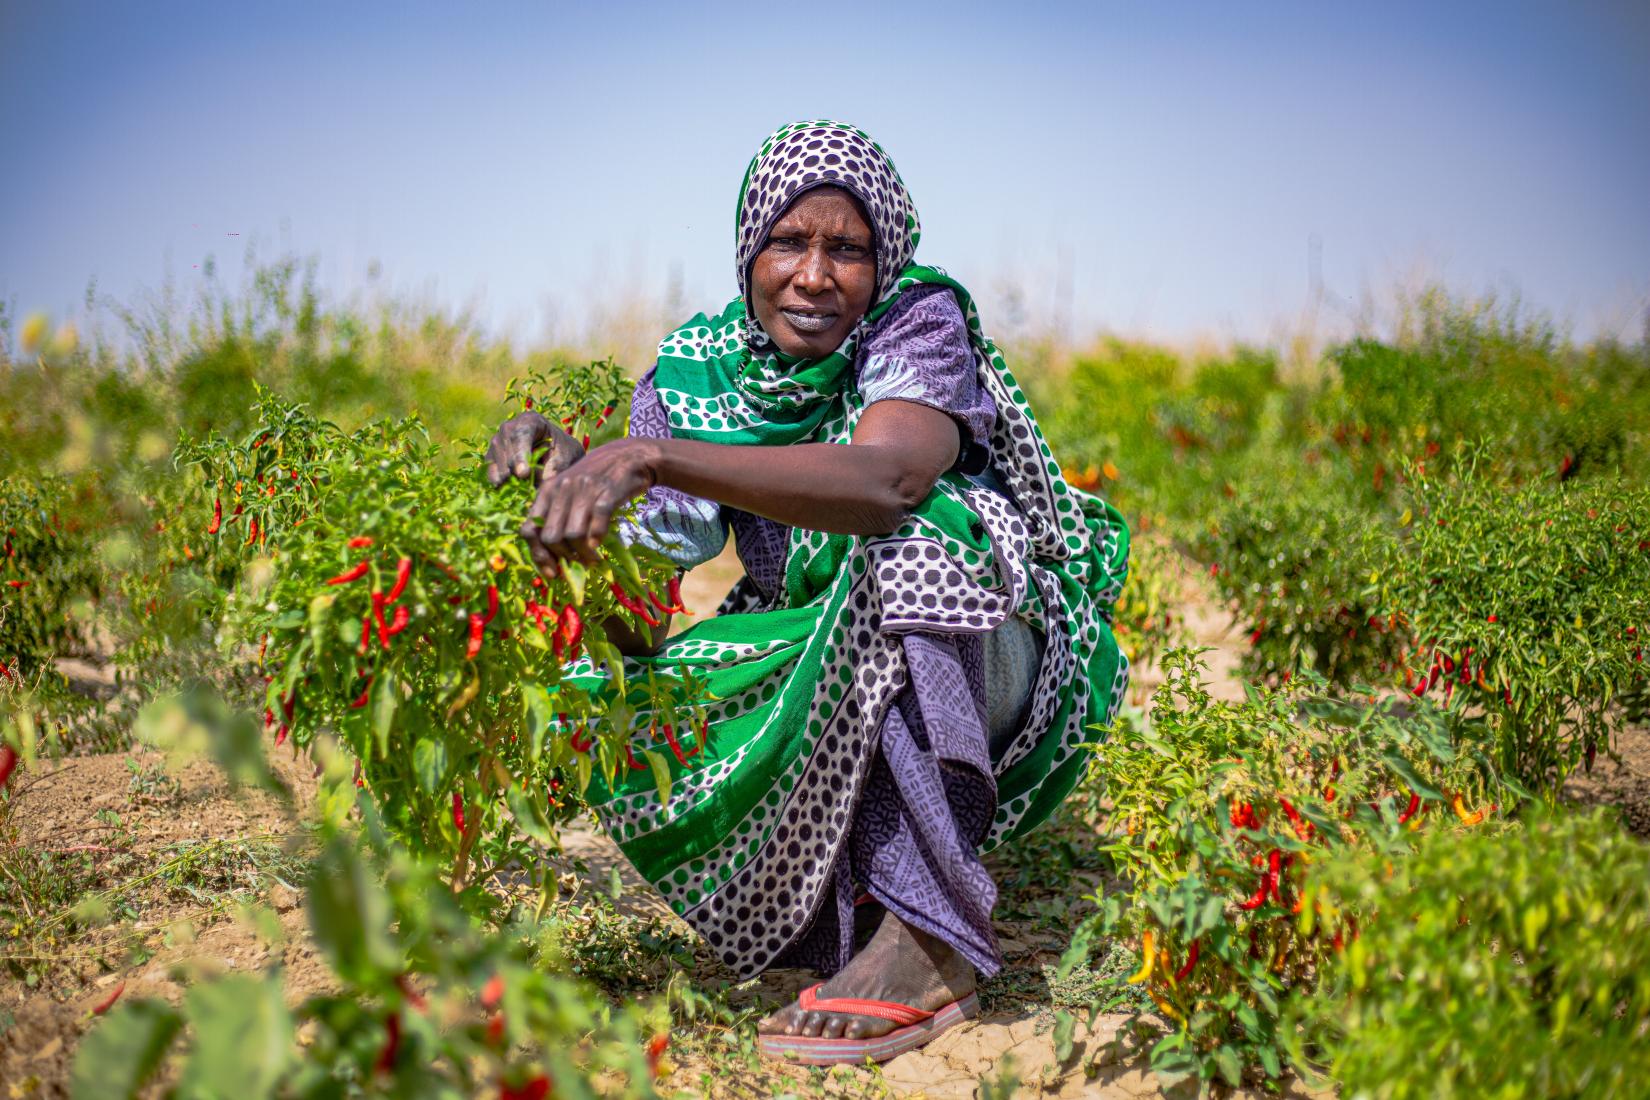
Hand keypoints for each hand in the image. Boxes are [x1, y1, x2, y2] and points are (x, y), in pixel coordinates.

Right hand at [483, 411, 584, 485]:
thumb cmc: (563, 453)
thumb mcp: (565, 458)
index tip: (524, 474)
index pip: (520, 435)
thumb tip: (541, 481)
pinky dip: (498, 482)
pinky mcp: (491, 457)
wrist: (556, 455)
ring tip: (520, 487)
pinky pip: (490, 471)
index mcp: (530, 420)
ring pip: (496, 460)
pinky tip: (507, 489)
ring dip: (506, 476)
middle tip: (524, 485)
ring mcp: (497, 441)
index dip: (520, 455)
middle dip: (513, 468)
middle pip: (505, 448)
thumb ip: (554, 468)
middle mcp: (509, 427)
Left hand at [520, 438, 659, 567]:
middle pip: (551, 538)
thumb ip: (556, 517)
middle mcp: (561, 489)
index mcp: (546, 492)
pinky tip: (600, 545)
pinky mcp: (607, 491)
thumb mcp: (568, 492)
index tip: (553, 572)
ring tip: (593, 560)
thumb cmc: (595, 480)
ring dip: (584, 554)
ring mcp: (584, 489)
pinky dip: (597, 538)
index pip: (529, 530)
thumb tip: (550, 557)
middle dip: (564, 557)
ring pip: (573, 535)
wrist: (628, 456)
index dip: (538, 556)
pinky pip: (597, 522)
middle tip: (578, 563)